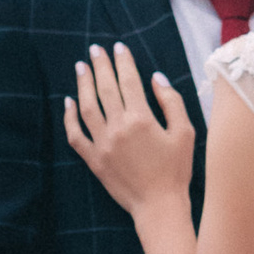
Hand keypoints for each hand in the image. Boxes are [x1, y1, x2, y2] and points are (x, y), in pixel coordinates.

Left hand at [62, 41, 194, 211]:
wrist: (159, 206)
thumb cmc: (176, 170)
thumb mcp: (185, 132)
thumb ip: (171, 101)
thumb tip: (156, 77)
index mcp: (141, 119)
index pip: (129, 81)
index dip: (123, 61)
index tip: (119, 47)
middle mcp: (118, 128)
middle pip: (105, 89)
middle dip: (100, 66)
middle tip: (96, 49)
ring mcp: (102, 144)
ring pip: (87, 107)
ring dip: (82, 84)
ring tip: (81, 67)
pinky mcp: (94, 160)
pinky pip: (76, 135)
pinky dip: (69, 117)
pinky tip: (68, 102)